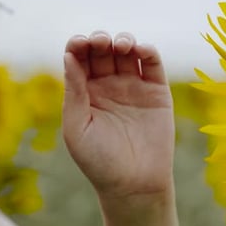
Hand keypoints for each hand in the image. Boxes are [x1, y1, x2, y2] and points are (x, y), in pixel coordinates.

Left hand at [62, 31, 174, 198]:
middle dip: (100, 40)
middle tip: (100, 43)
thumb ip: (74, 91)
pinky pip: (152, 64)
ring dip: (123, 41)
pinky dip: (147, 51)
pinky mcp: (157, 93)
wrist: (134, 185)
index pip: (80, 59)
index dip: (78, 46)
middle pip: (103, 51)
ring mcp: (134, 88)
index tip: (79, 44)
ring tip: (121, 46)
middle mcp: (109, 87)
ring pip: (128, 52)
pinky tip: (140, 50)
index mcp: (85, 93)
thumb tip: (68, 55)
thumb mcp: (77, 127)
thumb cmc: (99, 161)